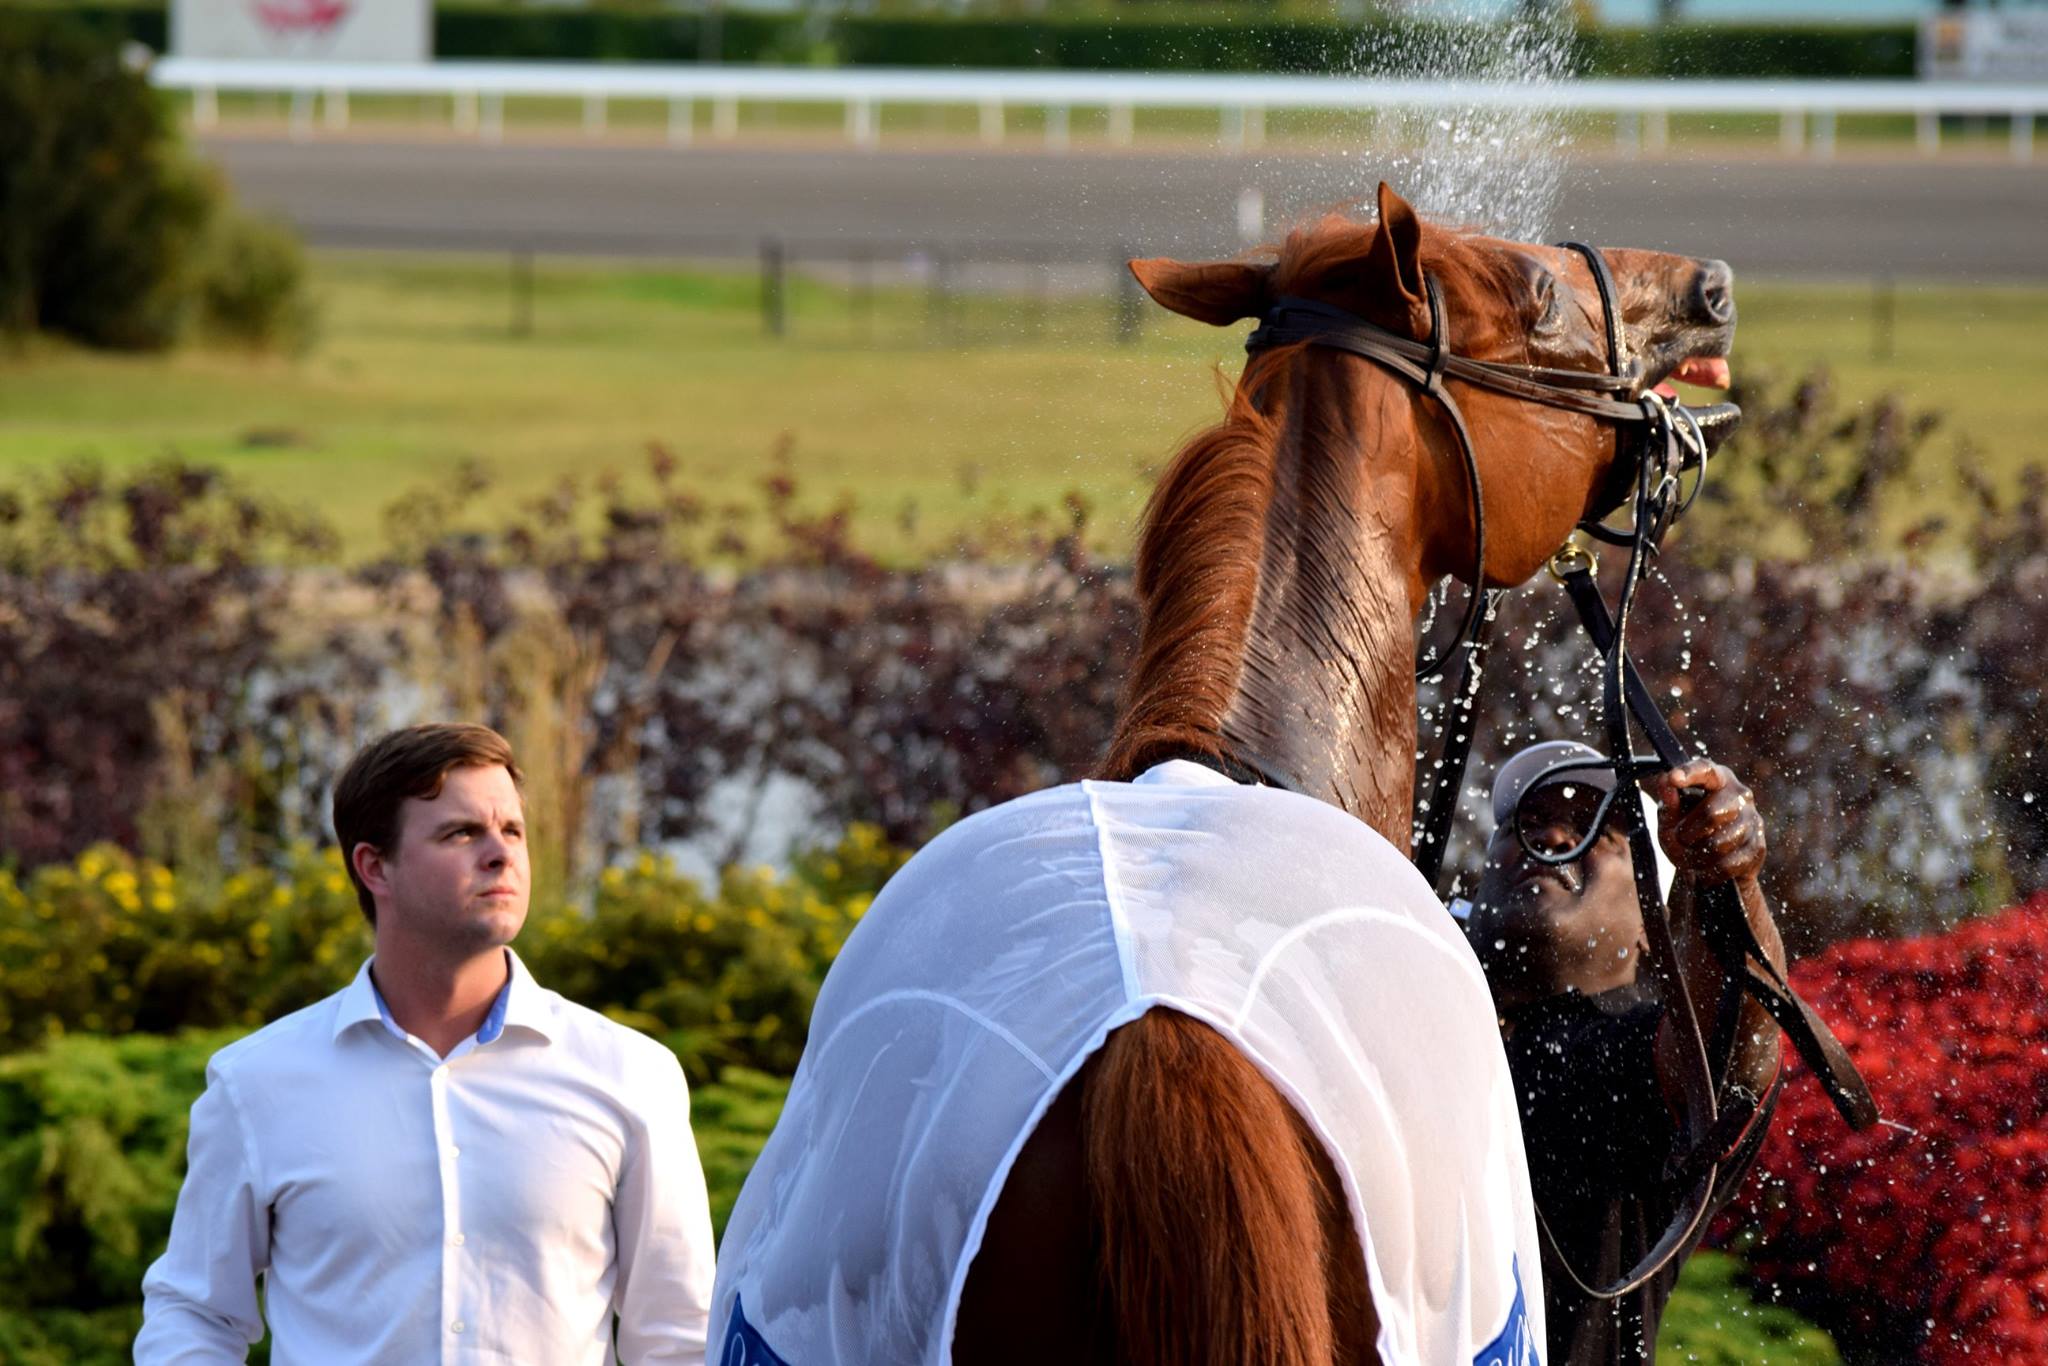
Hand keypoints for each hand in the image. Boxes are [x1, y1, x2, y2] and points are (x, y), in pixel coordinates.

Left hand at [1641, 759, 1765, 887]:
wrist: (1709, 867)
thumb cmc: (1686, 834)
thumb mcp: (1670, 821)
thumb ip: (1668, 804)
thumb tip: (1666, 781)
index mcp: (1716, 779)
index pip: (1706, 770)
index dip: (1690, 773)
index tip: (1673, 778)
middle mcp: (1739, 794)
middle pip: (1712, 814)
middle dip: (1688, 834)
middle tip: (1680, 841)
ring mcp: (1753, 820)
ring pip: (1720, 844)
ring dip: (1697, 857)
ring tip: (1692, 857)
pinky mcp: (1758, 846)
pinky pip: (1729, 864)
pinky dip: (1710, 872)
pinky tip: (1705, 870)